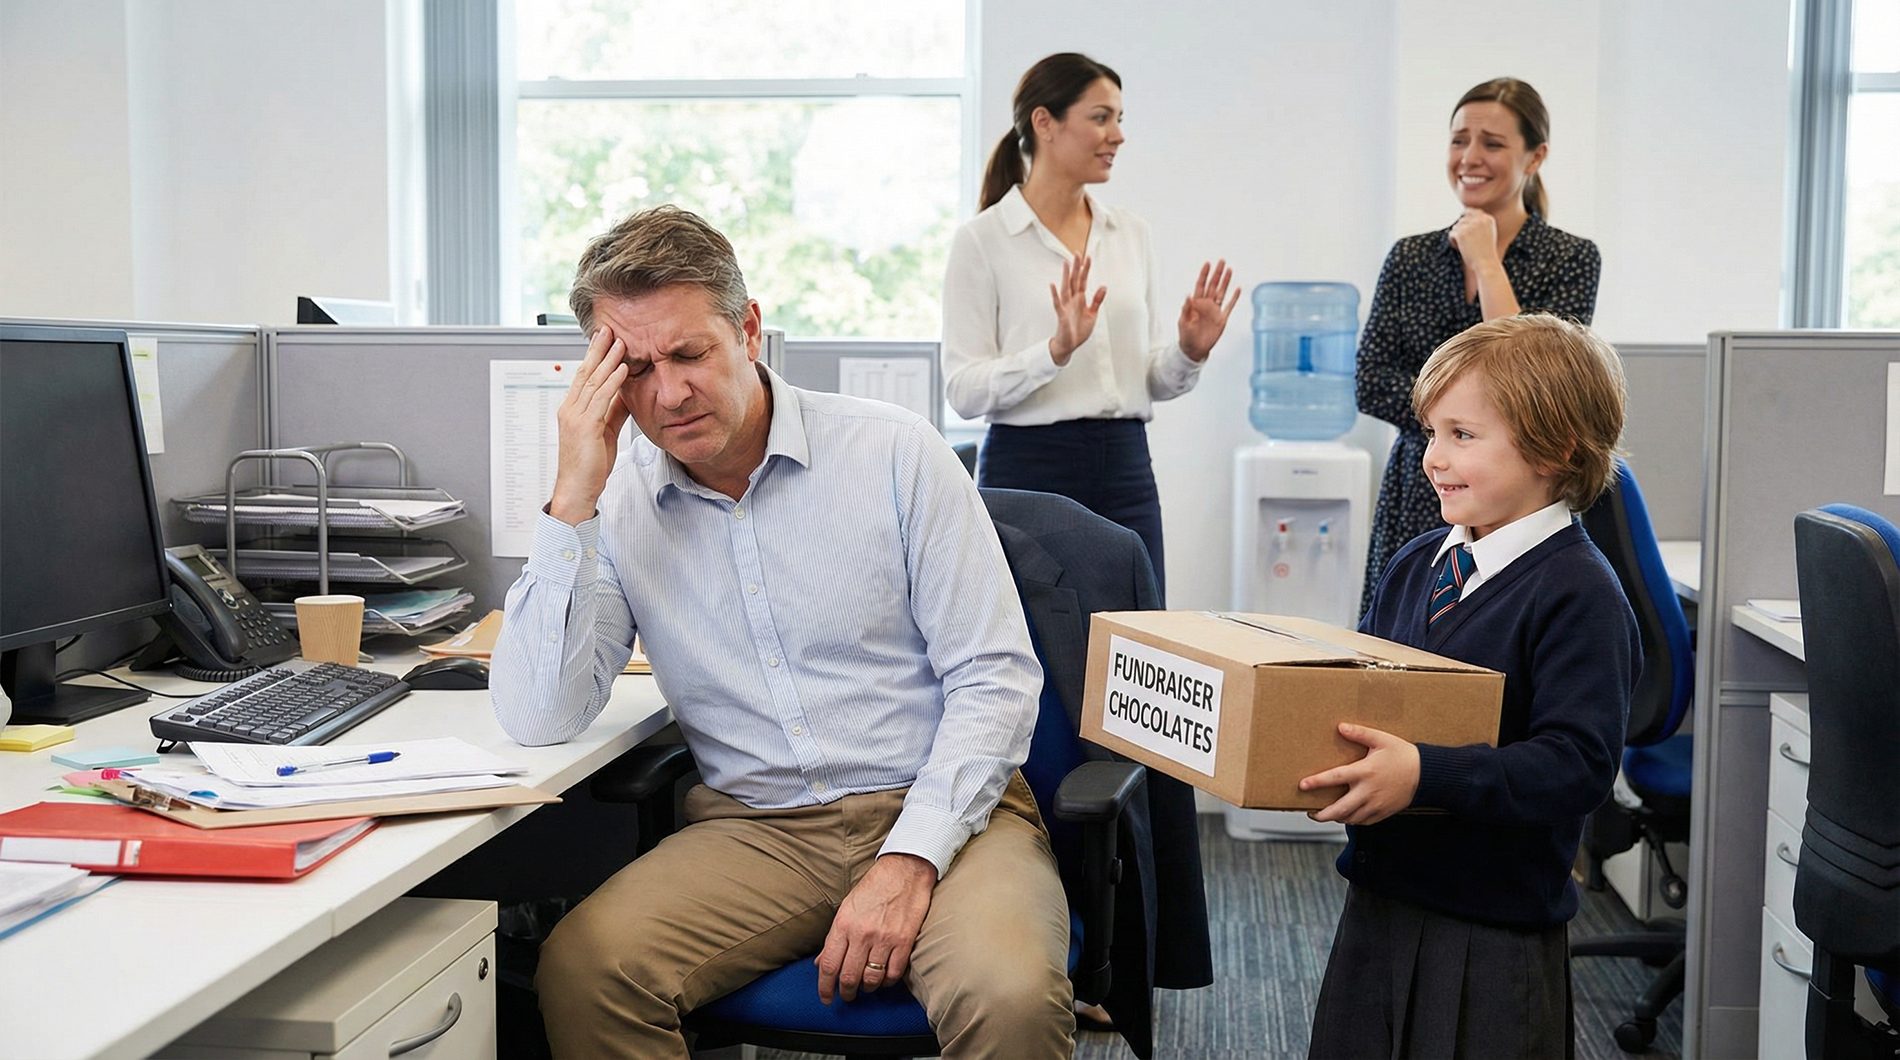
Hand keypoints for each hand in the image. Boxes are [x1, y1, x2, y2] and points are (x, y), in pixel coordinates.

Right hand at [548, 325, 631, 524]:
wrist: (577, 489)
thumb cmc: (589, 465)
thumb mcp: (605, 432)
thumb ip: (613, 412)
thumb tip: (626, 395)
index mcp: (573, 410)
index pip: (583, 376)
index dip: (594, 356)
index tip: (603, 339)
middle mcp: (570, 409)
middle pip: (585, 372)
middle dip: (598, 350)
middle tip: (608, 329)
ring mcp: (575, 417)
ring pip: (593, 382)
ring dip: (608, 360)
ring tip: (620, 342)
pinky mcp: (585, 427)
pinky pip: (601, 399)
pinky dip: (613, 382)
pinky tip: (623, 369)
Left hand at [815, 853, 936, 1003]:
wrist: (904, 870)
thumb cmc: (873, 888)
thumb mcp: (846, 909)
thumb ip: (834, 938)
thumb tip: (821, 963)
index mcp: (844, 924)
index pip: (829, 965)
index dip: (825, 987)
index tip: (825, 997)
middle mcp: (862, 933)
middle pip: (849, 976)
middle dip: (846, 992)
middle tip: (847, 995)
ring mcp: (884, 938)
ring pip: (872, 978)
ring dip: (867, 988)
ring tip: (866, 986)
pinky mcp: (905, 941)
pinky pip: (894, 973)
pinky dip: (888, 981)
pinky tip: (885, 978)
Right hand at [1048, 254, 1105, 365]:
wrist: (1070, 345)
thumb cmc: (1078, 330)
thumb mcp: (1092, 314)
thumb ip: (1097, 300)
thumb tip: (1103, 286)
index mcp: (1079, 299)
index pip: (1082, 281)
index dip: (1085, 269)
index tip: (1088, 257)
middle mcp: (1072, 300)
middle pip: (1074, 280)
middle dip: (1076, 267)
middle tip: (1077, 253)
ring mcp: (1066, 306)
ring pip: (1066, 287)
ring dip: (1066, 276)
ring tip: (1066, 263)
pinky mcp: (1062, 315)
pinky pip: (1058, 303)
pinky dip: (1055, 294)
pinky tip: (1053, 285)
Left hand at [1177, 259, 1239, 361]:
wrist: (1194, 349)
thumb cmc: (1186, 336)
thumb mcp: (1183, 322)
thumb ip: (1186, 309)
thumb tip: (1187, 296)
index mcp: (1196, 303)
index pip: (1200, 285)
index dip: (1204, 275)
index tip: (1207, 264)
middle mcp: (1206, 304)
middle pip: (1213, 285)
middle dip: (1217, 273)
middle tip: (1222, 262)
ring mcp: (1214, 310)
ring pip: (1222, 292)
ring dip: (1225, 281)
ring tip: (1229, 270)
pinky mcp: (1221, 319)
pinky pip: (1229, 306)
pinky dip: (1234, 298)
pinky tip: (1237, 289)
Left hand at [1298, 723, 1420, 825]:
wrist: (1426, 774)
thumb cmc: (1402, 755)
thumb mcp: (1382, 739)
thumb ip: (1360, 733)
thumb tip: (1340, 726)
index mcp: (1365, 771)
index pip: (1335, 778)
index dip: (1317, 783)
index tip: (1302, 786)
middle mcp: (1368, 791)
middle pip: (1339, 809)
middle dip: (1322, 814)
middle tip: (1311, 812)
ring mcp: (1376, 805)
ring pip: (1350, 819)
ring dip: (1336, 818)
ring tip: (1326, 813)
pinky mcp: (1383, 813)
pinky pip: (1363, 822)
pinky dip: (1352, 821)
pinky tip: (1346, 815)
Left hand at [1448, 209, 1500, 269]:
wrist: (1486, 263)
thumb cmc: (1485, 252)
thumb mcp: (1488, 233)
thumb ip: (1479, 223)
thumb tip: (1464, 212)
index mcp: (1488, 218)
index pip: (1472, 211)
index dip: (1466, 219)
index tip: (1466, 230)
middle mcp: (1480, 219)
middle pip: (1462, 219)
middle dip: (1461, 230)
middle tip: (1466, 242)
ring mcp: (1470, 225)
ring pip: (1456, 226)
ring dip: (1457, 236)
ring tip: (1465, 246)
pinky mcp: (1461, 233)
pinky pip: (1451, 234)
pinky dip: (1453, 242)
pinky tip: (1460, 248)